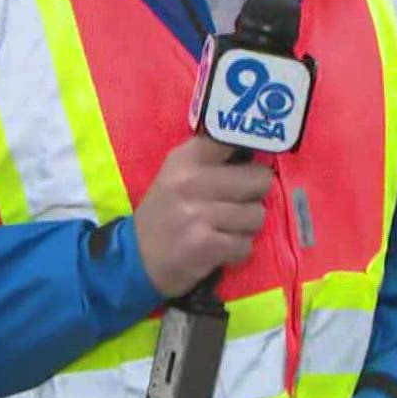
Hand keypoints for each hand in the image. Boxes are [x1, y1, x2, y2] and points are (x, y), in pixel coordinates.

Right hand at [133, 135, 271, 297]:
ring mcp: (199, 214)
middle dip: (255, 195)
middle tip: (239, 202)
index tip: (255, 156)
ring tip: (224, 228)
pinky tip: (218, 247)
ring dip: (246, 227)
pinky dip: (237, 250)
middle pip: (260, 179)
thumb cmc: (165, 212)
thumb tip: (256, 144)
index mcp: (187, 158)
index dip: (253, 146)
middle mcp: (192, 181)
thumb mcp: (177, 174)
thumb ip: (212, 157)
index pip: (233, 138)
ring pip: (257, 215)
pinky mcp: (206, 245)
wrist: (136, 259)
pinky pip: (246, 245)